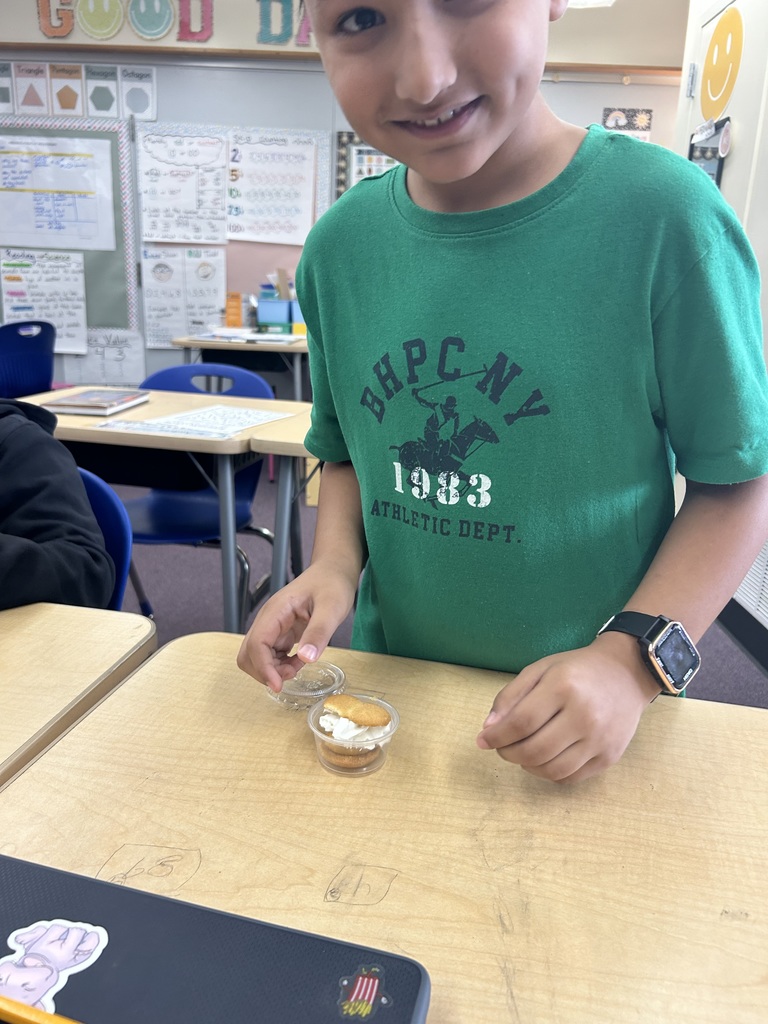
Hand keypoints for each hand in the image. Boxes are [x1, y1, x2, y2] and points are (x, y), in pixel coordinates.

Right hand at [237, 562, 355, 691]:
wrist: (333, 572)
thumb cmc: (332, 584)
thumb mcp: (331, 608)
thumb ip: (319, 633)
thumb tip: (307, 659)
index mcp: (276, 611)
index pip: (256, 644)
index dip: (263, 668)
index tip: (278, 685)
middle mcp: (269, 620)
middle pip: (248, 654)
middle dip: (264, 671)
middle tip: (291, 675)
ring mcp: (273, 627)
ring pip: (256, 657)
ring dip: (272, 670)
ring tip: (298, 667)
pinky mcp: (280, 633)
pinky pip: (270, 655)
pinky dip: (280, 665)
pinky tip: (299, 661)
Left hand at [475, 633, 659, 782]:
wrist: (625, 674)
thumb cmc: (576, 670)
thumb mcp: (540, 670)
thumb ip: (510, 696)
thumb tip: (488, 730)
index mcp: (563, 687)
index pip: (521, 722)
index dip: (497, 736)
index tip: (483, 740)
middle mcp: (584, 715)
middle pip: (535, 750)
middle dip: (508, 753)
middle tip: (502, 747)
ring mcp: (599, 739)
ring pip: (552, 770)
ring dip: (527, 766)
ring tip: (522, 753)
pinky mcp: (609, 757)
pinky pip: (571, 778)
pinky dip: (549, 774)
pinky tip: (544, 759)